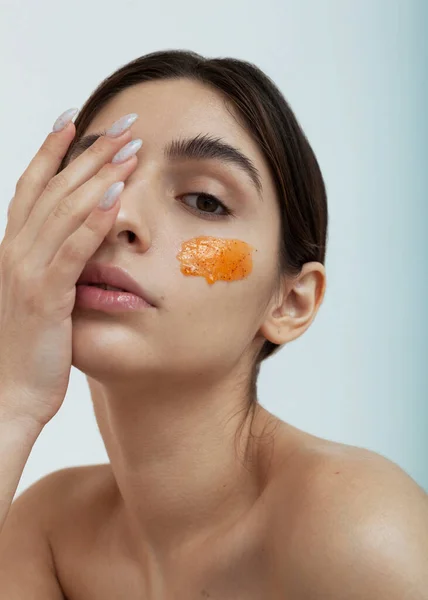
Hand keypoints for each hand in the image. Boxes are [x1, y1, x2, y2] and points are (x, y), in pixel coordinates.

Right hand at [0, 109, 139, 427]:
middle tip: (123, 124)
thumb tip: (77, 242)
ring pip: (64, 210)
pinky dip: (93, 222)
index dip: (52, 149)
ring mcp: (27, 272)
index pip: (32, 186)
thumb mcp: (39, 298)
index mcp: (15, 249)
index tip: (77, 118)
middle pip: (54, 188)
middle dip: (88, 151)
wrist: (9, 397)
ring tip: (129, 149)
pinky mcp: (45, 297)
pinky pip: (72, 250)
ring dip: (98, 176)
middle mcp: (16, 252)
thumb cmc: (29, 350)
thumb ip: (53, 266)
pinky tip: (117, 198)